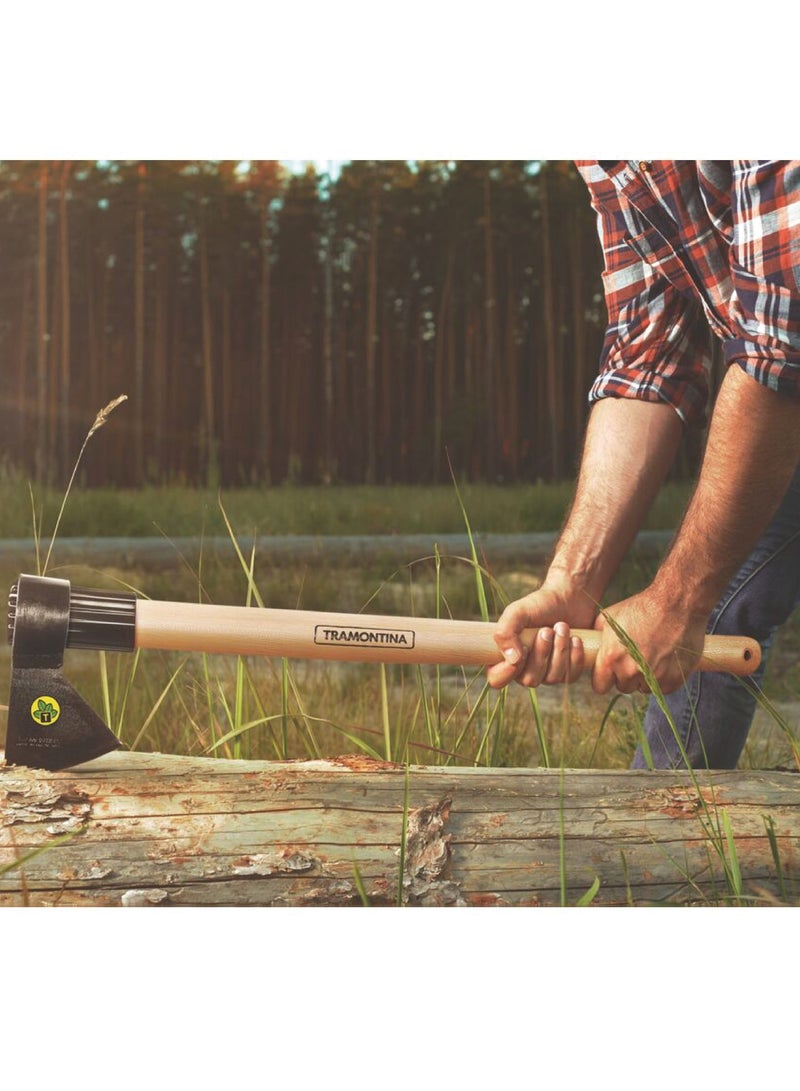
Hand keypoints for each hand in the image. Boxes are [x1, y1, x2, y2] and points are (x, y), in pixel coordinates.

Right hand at [487, 584, 597, 688]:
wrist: (568, 598)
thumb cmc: (539, 605)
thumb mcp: (516, 612)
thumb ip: (505, 633)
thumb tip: (512, 660)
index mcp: (505, 656)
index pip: (497, 680)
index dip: (507, 672)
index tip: (523, 649)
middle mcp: (524, 669)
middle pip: (529, 680)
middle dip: (541, 654)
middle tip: (547, 630)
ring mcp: (547, 672)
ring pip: (552, 679)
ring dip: (559, 651)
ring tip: (562, 626)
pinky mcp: (567, 671)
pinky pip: (570, 677)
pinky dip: (574, 656)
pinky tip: (575, 638)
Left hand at [591, 588, 707, 695]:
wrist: (677, 603)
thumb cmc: (642, 607)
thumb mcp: (611, 617)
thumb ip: (598, 636)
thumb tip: (591, 645)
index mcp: (612, 657)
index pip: (600, 686)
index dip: (604, 678)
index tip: (610, 672)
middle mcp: (631, 671)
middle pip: (623, 687)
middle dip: (626, 676)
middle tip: (634, 658)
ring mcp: (654, 677)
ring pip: (643, 688)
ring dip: (645, 678)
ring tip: (651, 656)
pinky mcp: (674, 679)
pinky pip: (663, 688)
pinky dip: (664, 678)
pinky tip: (665, 660)